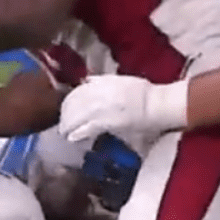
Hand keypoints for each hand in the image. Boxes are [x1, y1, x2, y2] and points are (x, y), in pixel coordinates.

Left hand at [58, 75, 187, 143]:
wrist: (157, 104)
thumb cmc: (143, 93)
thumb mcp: (120, 80)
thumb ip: (101, 81)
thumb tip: (86, 81)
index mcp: (102, 82)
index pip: (77, 91)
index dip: (68, 102)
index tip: (65, 109)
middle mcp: (99, 93)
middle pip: (72, 104)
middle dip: (65, 115)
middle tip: (62, 125)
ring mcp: (101, 108)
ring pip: (75, 117)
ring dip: (67, 126)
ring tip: (65, 133)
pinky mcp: (106, 123)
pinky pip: (85, 129)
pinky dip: (76, 134)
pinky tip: (72, 139)